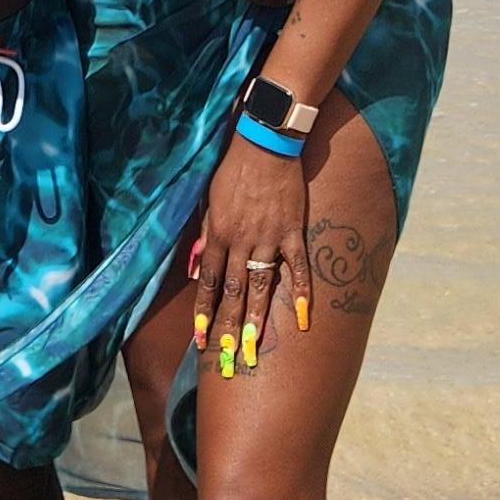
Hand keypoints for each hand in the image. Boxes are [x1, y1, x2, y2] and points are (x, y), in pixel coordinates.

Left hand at [187, 135, 312, 378]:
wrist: (264, 143)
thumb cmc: (232, 170)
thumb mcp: (209, 200)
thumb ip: (204, 235)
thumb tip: (196, 267)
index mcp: (218, 234)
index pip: (209, 282)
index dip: (204, 312)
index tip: (200, 339)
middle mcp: (241, 241)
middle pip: (234, 292)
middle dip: (230, 326)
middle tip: (229, 356)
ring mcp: (268, 238)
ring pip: (262, 285)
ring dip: (258, 318)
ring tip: (255, 347)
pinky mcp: (292, 231)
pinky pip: (298, 267)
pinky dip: (301, 293)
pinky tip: (303, 319)